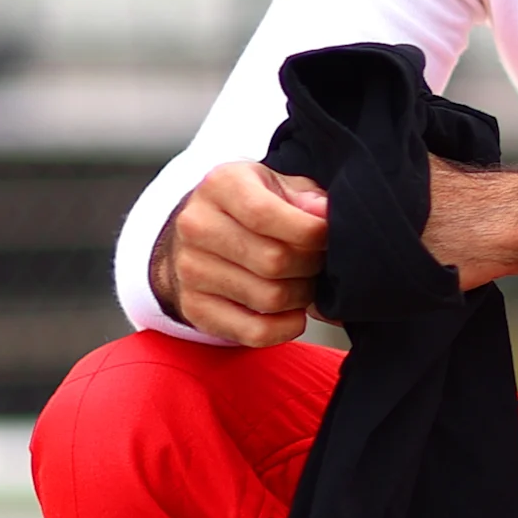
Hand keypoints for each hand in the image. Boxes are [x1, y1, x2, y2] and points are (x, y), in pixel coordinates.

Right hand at [153, 162, 329, 346]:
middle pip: (273, 261)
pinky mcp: (194, 308)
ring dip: (301, 296)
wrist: (200, 233)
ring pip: (269, 298)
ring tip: (302, 281)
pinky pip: (254, 332)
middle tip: (318, 261)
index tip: (327, 236)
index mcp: (220, 186)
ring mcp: (190, 270)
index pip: (265, 215)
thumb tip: (324, 215)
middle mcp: (197, 226)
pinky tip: (292, 311)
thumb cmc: (251, 208)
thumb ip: (307, 197)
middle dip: (311, 265)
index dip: (310, 232)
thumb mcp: (278, 185)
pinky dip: (286, 327)